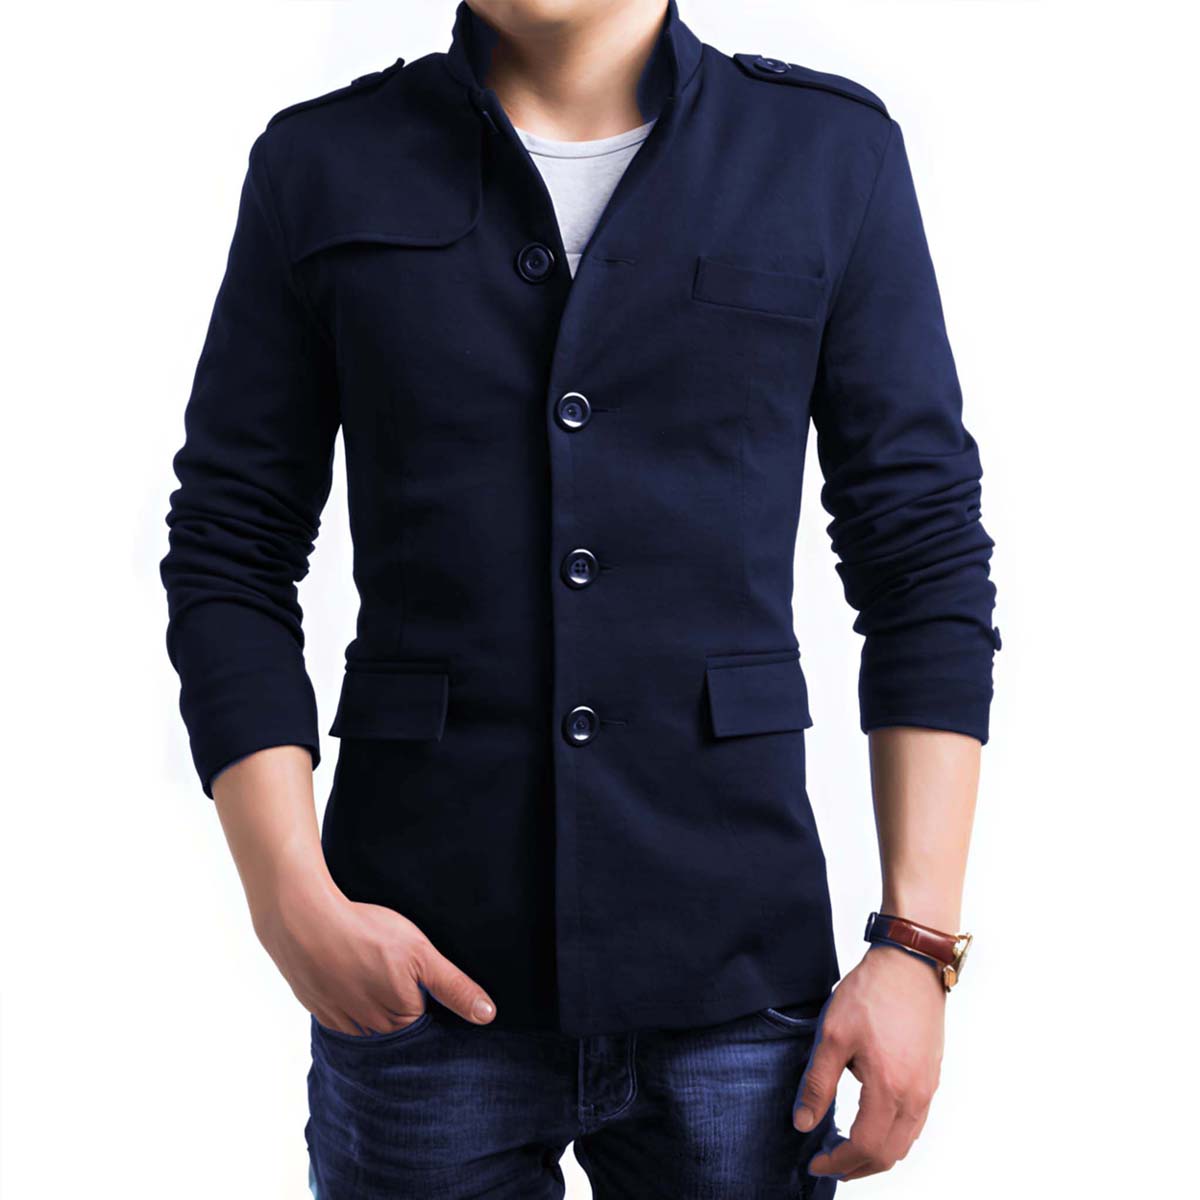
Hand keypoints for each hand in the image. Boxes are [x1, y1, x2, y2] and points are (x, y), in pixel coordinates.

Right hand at [251, 872, 496, 1036]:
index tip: (424, 980)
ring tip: (374, 976)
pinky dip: (349, 1002)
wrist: (303, 920)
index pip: (427, 1022)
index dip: (429, 999)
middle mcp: (371, 1031)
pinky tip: (351, 979)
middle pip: (397, 1028)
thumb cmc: (365, 932)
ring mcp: (342, 1023)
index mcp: (401, 1019)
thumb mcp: (421, 953)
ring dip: (375, 1009)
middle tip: (395, 973)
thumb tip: (488, 1016)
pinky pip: (343, 1018)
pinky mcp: (320, 1010)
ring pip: (369, 1025)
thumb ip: (453, 986)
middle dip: (403, 1007)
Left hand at [795, 943, 944, 1181]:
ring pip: (905, 1143)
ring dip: (876, 1154)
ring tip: (845, 1147)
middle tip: (828, 1161)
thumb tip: (804, 1123)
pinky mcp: (931, 1076)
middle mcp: (915, 1096)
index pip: (864, 1147)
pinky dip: (893, 1136)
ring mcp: (928, 1088)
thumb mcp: (832, 1034)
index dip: (838, 1162)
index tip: (815, 1161)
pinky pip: (915, 1123)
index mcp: (889, 1089)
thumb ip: (818, 1083)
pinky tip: (872, 1124)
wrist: (910, 965)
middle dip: (857, 1166)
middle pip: (888, 1155)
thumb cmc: (870, 994)